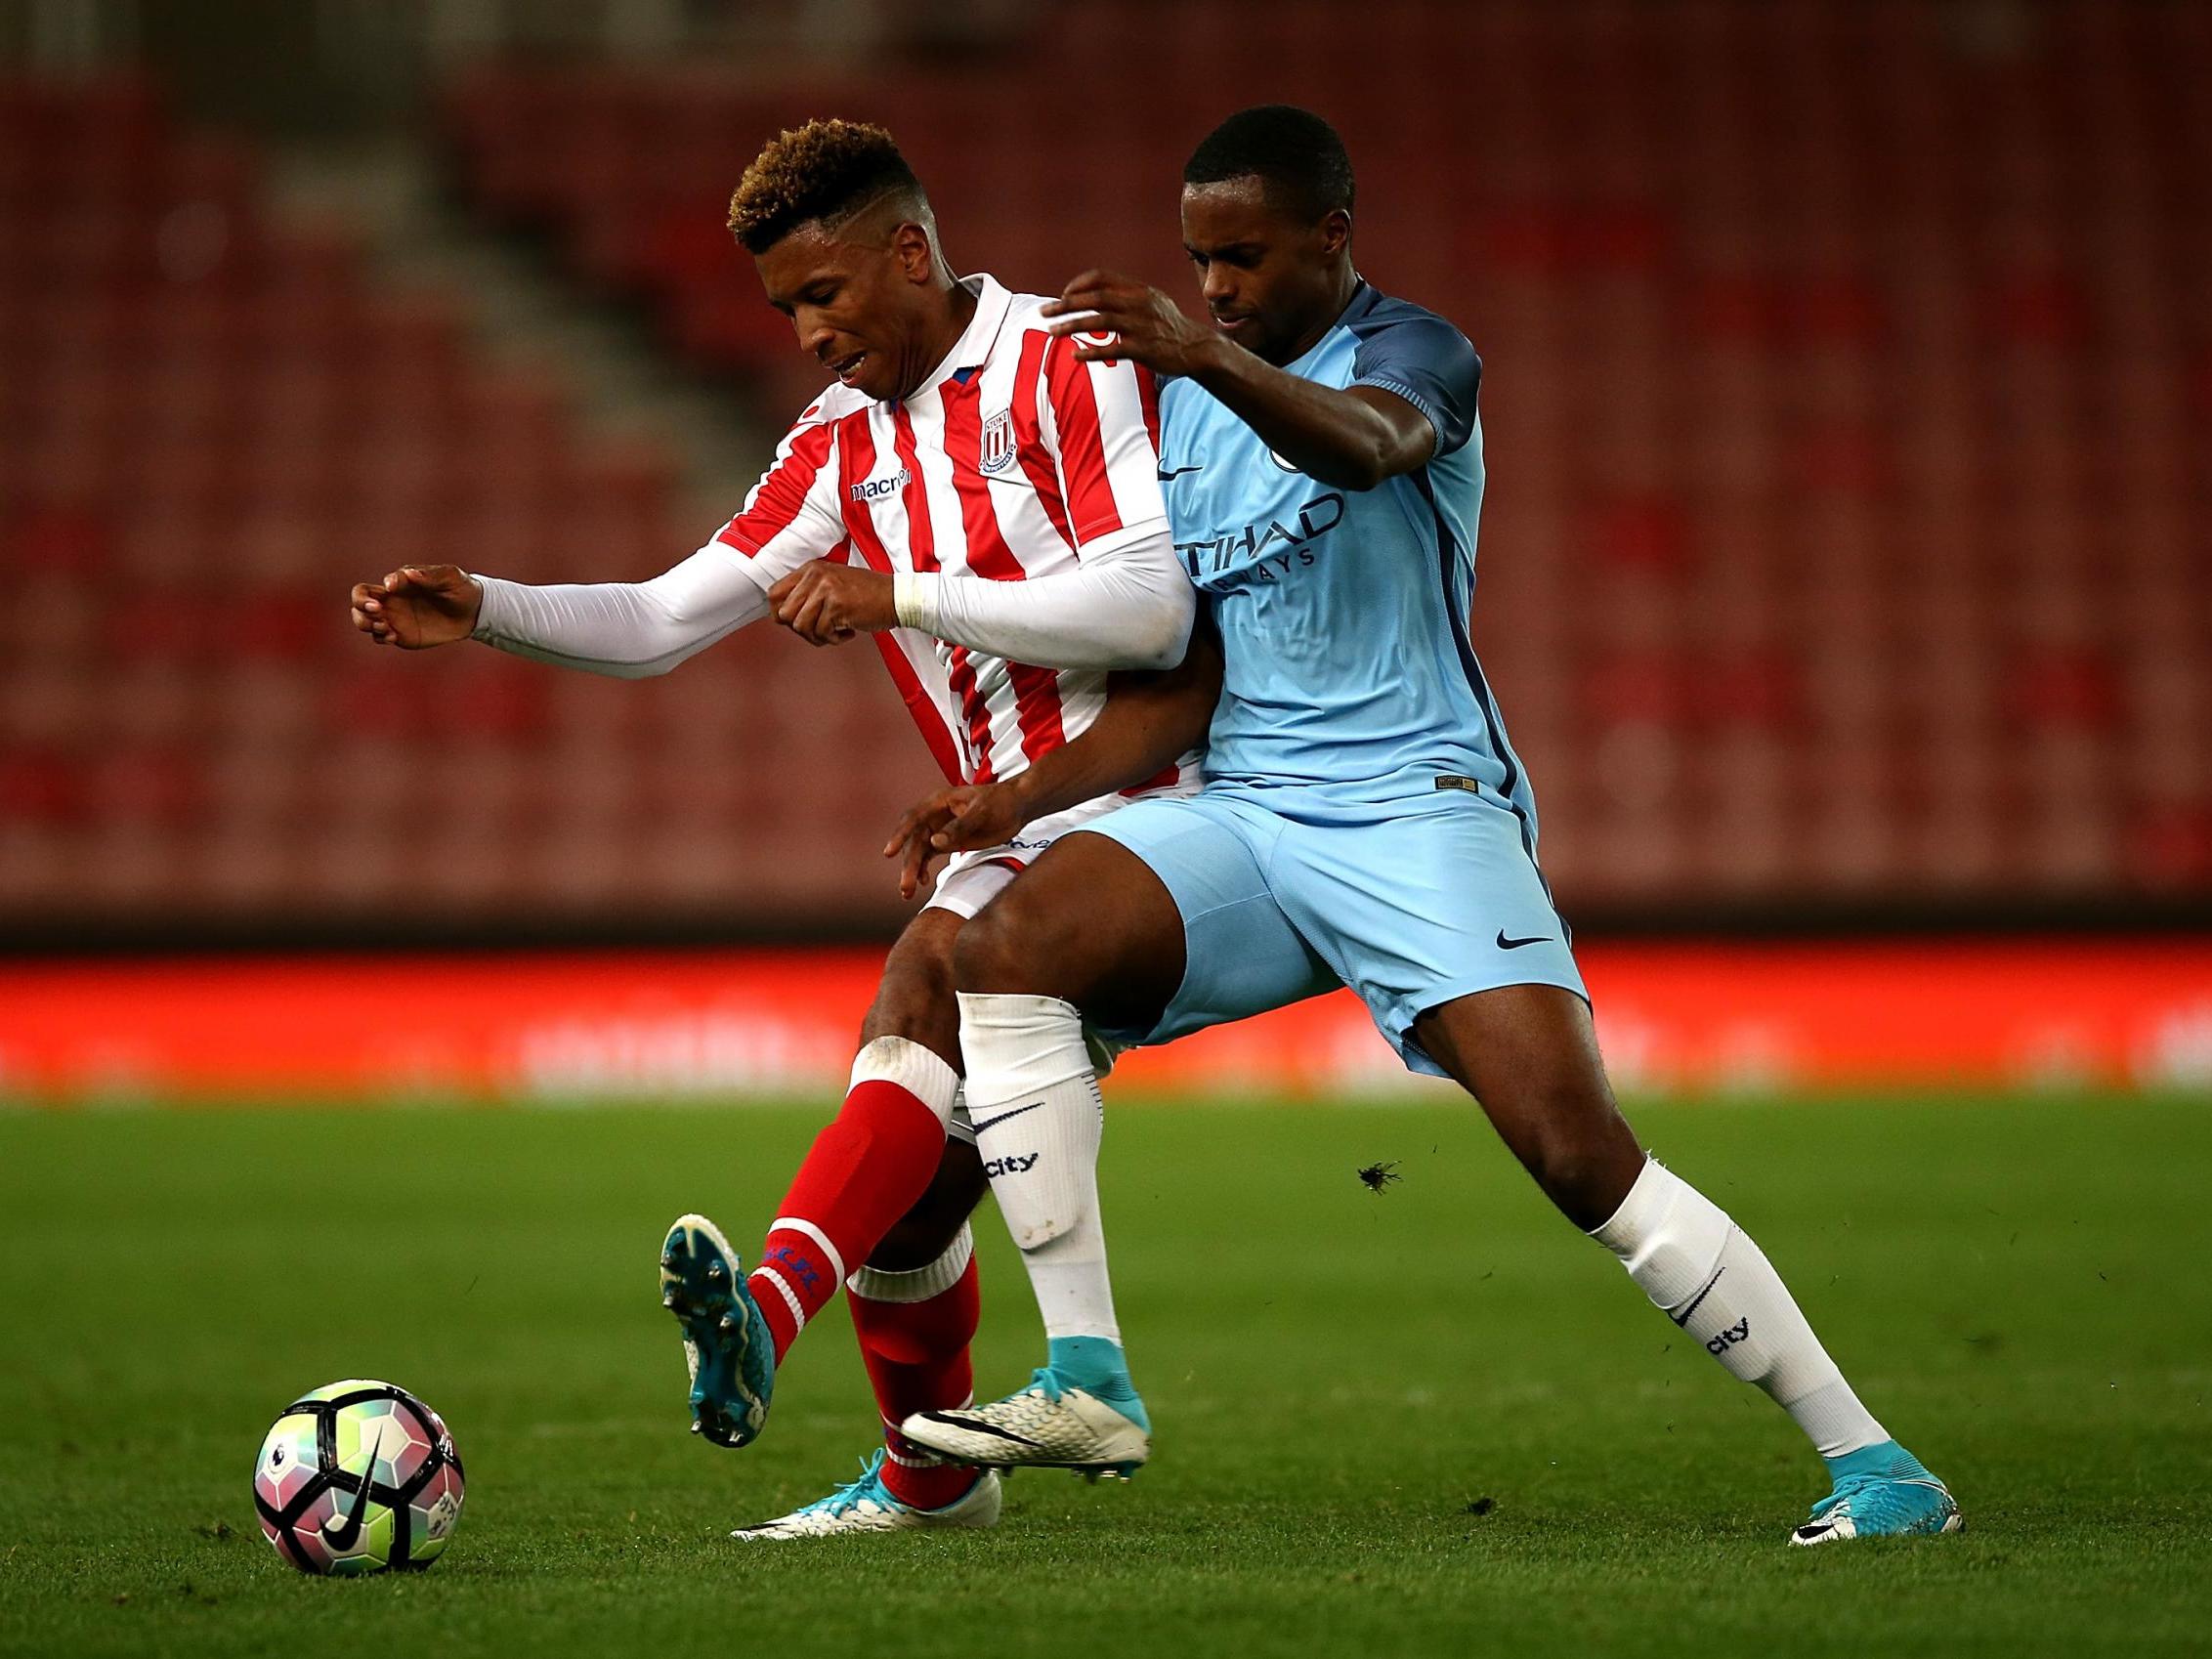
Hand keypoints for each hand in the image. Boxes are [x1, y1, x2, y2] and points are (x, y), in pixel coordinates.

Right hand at [350, 564, 481, 648]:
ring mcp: (395, 619)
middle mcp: (391, 602)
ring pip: (365, 623)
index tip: (391, 592)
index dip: (367, 595)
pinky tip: (394, 637)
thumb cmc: (460, 588)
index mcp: (396, 585)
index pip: (366, 590)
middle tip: (378, 612)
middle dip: (359, 610)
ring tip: (385, 627)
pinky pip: (382, 638)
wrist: (473, 612)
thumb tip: (408, 574)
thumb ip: (429, 575)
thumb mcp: (450, 577)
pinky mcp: (403, 636)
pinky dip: (382, 638)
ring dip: (367, 625)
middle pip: (357, 605)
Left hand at [767, 561, 896, 645]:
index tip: (796, 622)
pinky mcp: (837, 605)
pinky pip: (821, 633)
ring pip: (800, 626)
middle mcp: (815, 576)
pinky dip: (834, 639)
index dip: (780, 614)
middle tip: (819, 630)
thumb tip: (782, 615)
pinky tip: (847, 631)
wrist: (896, 597)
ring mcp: (826, 589)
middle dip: (800, 629)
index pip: (774, 593)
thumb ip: (808, 594)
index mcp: (810, 569)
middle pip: (784, 614)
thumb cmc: (867, 595)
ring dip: (817, 636)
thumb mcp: (832, 584)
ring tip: (835, 632)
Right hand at [882, 782, 1028, 898]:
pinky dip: (923, 869)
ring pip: (919, 850)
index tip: (889, 852)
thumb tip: (934, 843)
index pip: (913, 818)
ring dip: (912, 870)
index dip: (900, 835)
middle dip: (908, 863)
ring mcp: (940, 829)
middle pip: (914, 840)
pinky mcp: (948, 841)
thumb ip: (959, 828)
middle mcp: (934, 815)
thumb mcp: (981, 813)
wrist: (1017, 807)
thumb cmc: (1000, 802)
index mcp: (938, 802)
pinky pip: (928, 855)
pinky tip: (921, 882)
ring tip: (907, 892)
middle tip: (905, 886)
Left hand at [1042, 270, 1219, 377]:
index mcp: (1138, 289)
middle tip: (1044, 313)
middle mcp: (1139, 303)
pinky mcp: (1144, 349)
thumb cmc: (1168, 326)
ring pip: (1100, 321)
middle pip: (1095, 298)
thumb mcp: (1152, 300)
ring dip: (1072, 326)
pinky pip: (1112, 349)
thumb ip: (1125, 295)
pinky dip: (1091, 352)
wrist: (1196, 348)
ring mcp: (1141, 326)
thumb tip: (1093, 294)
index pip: (1101, 277)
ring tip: (1052, 332)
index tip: (1063, 296)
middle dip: (1065, 305)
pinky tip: (1075, 356)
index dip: (1078, 285)